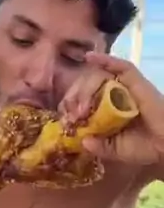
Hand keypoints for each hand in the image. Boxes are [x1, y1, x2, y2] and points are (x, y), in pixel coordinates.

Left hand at [58, 52, 163, 167]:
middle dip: (76, 97)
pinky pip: (120, 67)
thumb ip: (100, 146)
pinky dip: (106, 60)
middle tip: (70, 111)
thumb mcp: (116, 151)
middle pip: (90, 88)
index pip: (87, 103)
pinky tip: (90, 57)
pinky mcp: (136, 82)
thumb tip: (82, 141)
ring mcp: (125, 89)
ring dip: (85, 86)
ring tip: (77, 100)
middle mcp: (115, 98)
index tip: (64, 116)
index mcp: (109, 114)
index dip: (73, 107)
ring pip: (100, 78)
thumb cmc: (145, 148)